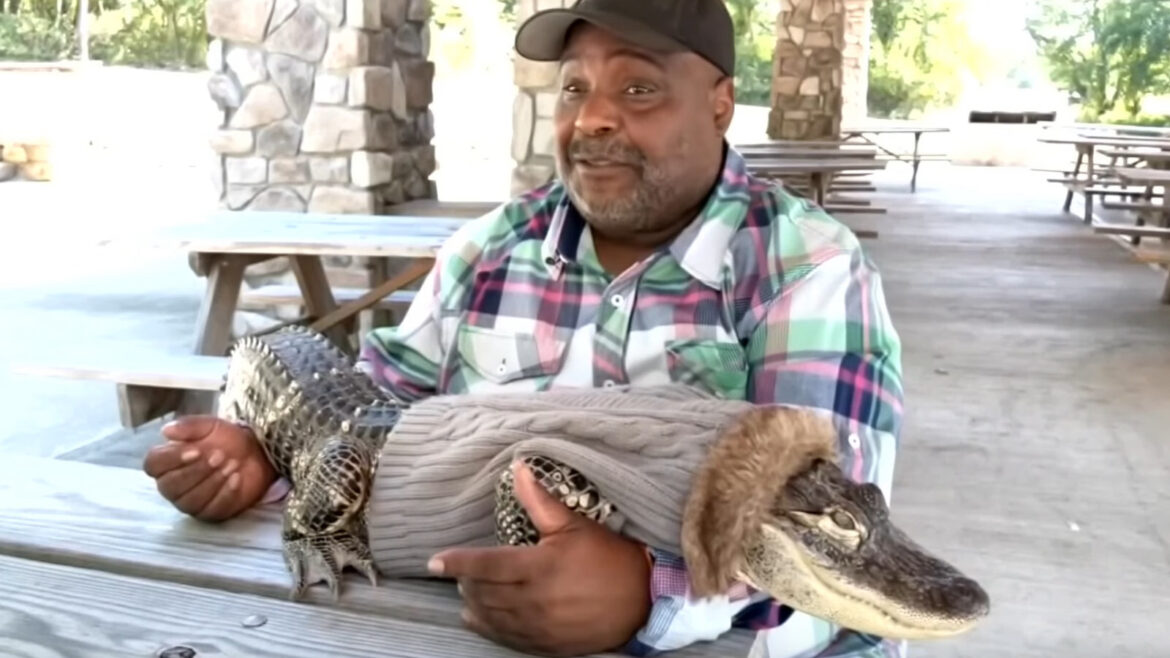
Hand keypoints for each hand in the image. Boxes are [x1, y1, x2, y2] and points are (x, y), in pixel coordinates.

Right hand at [142, 415, 276, 521]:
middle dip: (197, 470)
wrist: (254, 453)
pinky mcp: (210, 513)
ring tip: (232, 464)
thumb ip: (188, 426)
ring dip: (214, 481)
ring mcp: (190, 502)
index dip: (172, 459)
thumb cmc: (224, 440)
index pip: (153, 465)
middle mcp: (172, 486)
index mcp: (166, 462)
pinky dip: (226, 493)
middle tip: (220, 455)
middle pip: (170, 486)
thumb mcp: (209, 426)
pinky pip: (212, 510)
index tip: (196, 450)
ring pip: (191, 500)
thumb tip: (166, 431)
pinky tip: (237, 478)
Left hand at [428, 461, 651, 656]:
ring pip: (491, 617)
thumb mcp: (574, 525)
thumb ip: (540, 501)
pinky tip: (478, 619)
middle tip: (459, 571)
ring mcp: (539, 626)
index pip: (485, 565)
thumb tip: (519, 469)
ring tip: (465, 593)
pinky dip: (488, 628)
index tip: (434, 561)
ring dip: (473, 604)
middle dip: (465, 582)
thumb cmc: (609, 558)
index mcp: (538, 567)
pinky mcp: (547, 644)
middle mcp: (534, 600)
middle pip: (483, 593)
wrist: (643, 600)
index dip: (457, 562)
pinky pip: (507, 638)